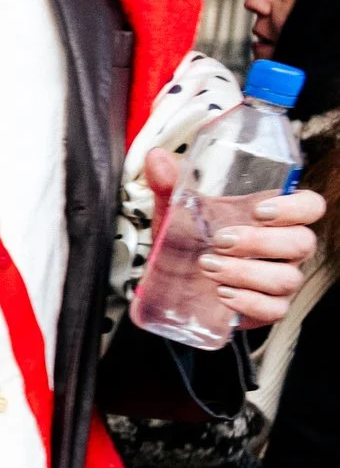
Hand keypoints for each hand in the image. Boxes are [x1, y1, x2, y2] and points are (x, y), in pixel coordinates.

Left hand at [143, 148, 323, 326]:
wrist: (173, 283)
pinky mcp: (268, 308)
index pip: (310, 206)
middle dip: (260, 242)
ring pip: (286, 278)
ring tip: (208, 266)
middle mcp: (286, 249)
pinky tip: (221, 293)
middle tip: (220, 240)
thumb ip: (169, 184)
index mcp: (275, 218)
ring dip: (247, 272)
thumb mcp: (177, 211)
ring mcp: (280, 280)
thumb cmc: (189, 240)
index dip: (295, 208)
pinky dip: (248, 301)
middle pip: (301, 242)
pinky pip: (274, 309)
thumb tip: (157, 158)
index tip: (260, 210)